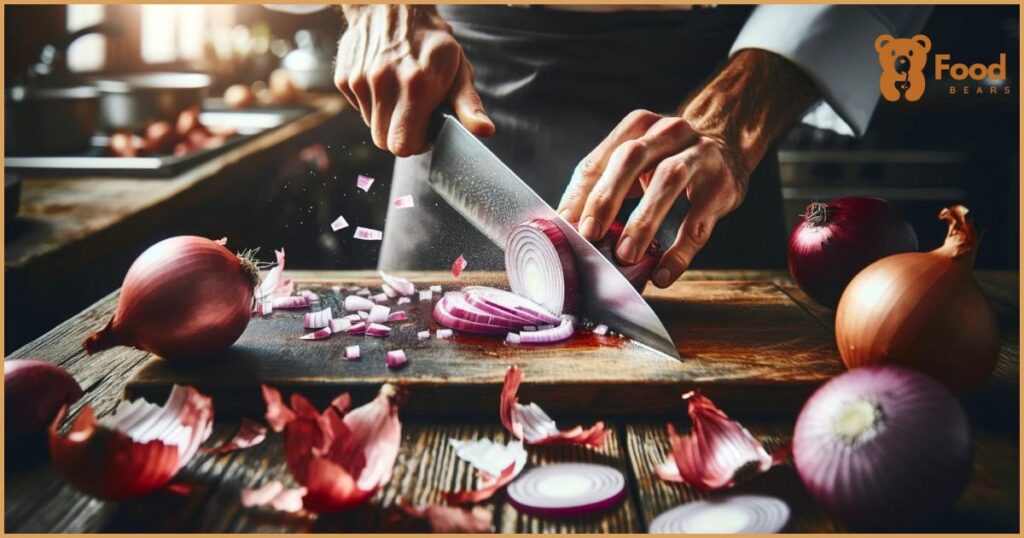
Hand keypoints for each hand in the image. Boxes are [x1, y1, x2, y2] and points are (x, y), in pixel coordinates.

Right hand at [335, 5, 493, 155]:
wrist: (393, 5)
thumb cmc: (431, 40)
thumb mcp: (458, 68)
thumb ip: (468, 104)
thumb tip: (485, 130)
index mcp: (416, 84)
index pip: (404, 145)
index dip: (417, 143)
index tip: (426, 130)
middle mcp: (383, 82)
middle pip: (384, 142)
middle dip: (400, 135)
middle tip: (414, 115)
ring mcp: (360, 80)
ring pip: (372, 126)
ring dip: (387, 118)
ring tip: (400, 93)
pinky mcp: (344, 78)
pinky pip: (359, 109)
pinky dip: (372, 104)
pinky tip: (384, 83)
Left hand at [557, 111, 748, 287]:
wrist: (728, 142)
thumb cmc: (667, 158)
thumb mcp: (635, 159)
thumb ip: (603, 181)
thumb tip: (565, 222)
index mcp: (639, 126)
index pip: (601, 158)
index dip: (581, 193)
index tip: (566, 224)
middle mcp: (670, 132)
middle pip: (632, 158)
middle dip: (607, 197)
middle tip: (590, 234)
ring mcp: (700, 155)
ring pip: (669, 181)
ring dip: (644, 221)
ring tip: (625, 256)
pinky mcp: (723, 185)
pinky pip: (700, 222)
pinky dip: (680, 251)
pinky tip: (663, 273)